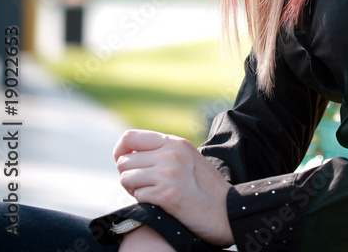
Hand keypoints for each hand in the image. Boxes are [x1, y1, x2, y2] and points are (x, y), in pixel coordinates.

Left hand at [113, 129, 233, 246]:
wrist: (227, 211)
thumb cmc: (207, 189)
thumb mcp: (188, 159)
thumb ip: (164, 152)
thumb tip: (131, 155)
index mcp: (175, 142)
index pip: (130, 137)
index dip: (120, 151)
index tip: (124, 164)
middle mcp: (170, 154)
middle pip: (124, 161)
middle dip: (128, 176)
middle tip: (142, 186)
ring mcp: (168, 174)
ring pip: (126, 178)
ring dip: (134, 190)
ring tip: (150, 194)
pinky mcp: (167, 195)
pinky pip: (137, 196)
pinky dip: (142, 202)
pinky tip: (158, 204)